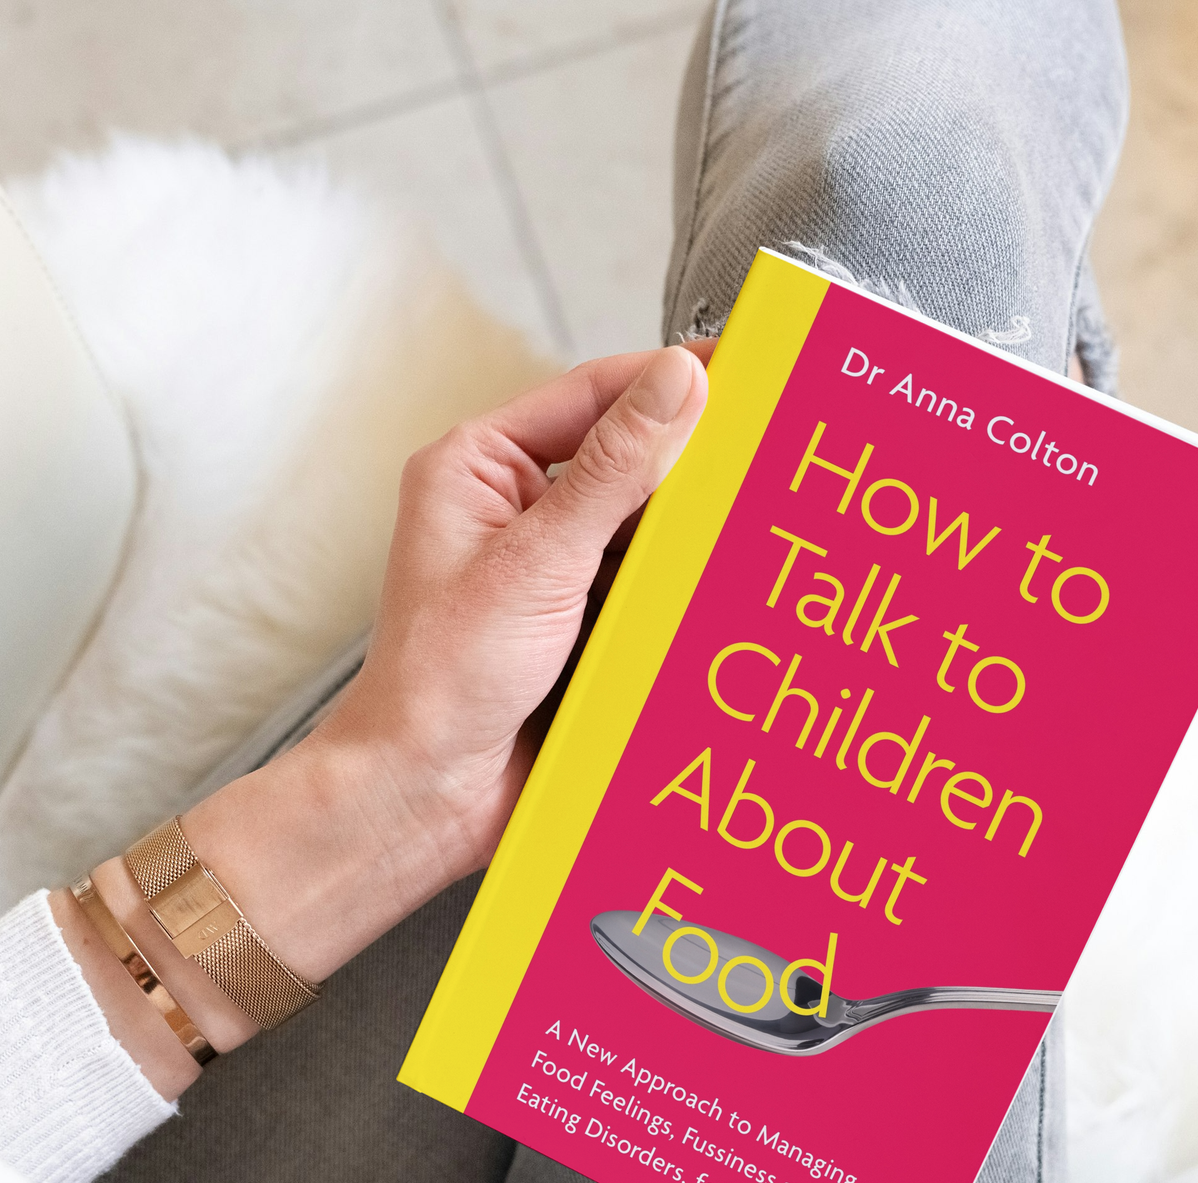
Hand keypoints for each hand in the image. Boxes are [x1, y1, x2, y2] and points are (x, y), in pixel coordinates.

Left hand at [58, 345, 711, 1090]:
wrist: (427, 796)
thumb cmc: (440, 681)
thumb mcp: (537, 561)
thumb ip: (614, 470)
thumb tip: (676, 383)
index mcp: (479, 468)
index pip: (591, 394)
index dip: (668, 382)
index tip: (745, 370)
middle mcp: (513, 510)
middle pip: (627, 458)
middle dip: (693, 463)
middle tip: (770, 449)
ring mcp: (551, 570)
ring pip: (646, 526)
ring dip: (695, 532)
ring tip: (761, 516)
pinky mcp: (580, 625)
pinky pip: (648, 587)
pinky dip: (686, 589)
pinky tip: (729, 587)